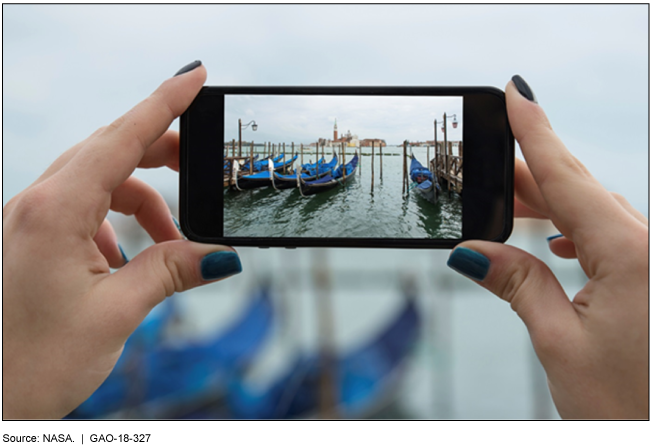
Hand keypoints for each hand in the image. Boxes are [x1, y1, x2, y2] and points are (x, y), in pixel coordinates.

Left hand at [2, 61, 241, 418]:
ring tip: (171, 239)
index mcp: (54, 212)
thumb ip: (172, 271)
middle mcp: (37, 205)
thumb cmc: (36, 362)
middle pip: (111, 152)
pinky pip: (85, 208)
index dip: (163, 103)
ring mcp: (32, 220)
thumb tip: (223, 255)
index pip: (120, 140)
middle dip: (163, 153)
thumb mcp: (118, 312)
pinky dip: (119, 221)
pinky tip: (128, 254)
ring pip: (100, 182)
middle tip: (203, 165)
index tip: (195, 76)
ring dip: (144, 201)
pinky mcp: (35, 237)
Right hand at [447, 75, 647, 418]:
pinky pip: (616, 237)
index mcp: (632, 256)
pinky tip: (558, 242)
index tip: (516, 94)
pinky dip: (579, 232)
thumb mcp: (559, 343)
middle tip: (485, 165)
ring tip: (508, 207)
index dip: (536, 132)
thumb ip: (517, 285)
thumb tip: (471, 252)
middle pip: (581, 192)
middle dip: (531, 174)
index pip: (569, 179)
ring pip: (598, 214)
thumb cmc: (628, 408)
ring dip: (553, 206)